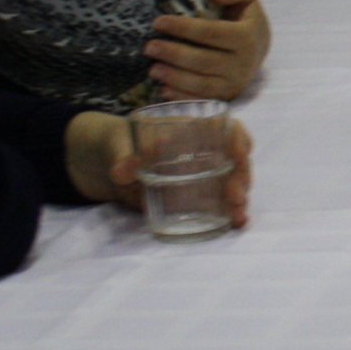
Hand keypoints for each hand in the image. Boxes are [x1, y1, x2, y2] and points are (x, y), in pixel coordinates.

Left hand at [67, 111, 253, 227]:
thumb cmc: (120, 141)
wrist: (109, 163)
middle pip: (235, 159)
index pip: (225, 127)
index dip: (238, 139)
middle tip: (235, 198)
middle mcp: (204, 149)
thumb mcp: (119, 145)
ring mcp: (203, 173)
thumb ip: (123, 158)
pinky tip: (236, 222)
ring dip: (239, 199)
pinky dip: (231, 211)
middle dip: (241, 178)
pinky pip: (220, 201)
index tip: (240, 155)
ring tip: (238, 216)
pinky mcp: (196, 195)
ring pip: (232, 182)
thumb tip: (121, 171)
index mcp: (191, 129)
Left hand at [145, 0, 270, 101]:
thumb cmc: (242, 17)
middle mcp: (244, 64)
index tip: (158, 22)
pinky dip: (181, 97)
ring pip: (201, 84)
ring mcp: (235, 84)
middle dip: (173, 54)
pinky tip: (163, 89)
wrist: (258, 47)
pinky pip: (201, 100)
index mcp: (247, 37)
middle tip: (148, 47)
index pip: (211, 33)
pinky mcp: (226, 98)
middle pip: (203, 61)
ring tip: (151, 68)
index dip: (183, 28)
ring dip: (174, 77)